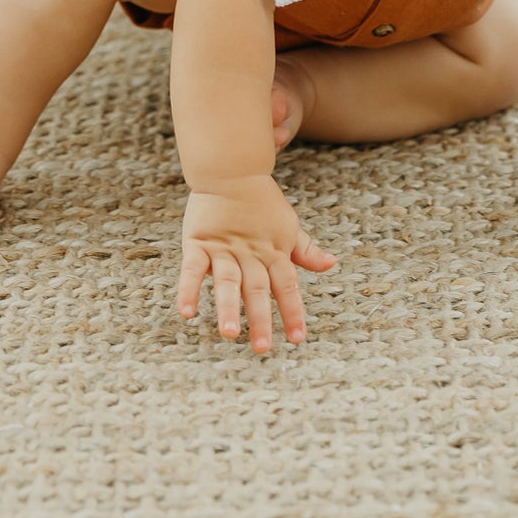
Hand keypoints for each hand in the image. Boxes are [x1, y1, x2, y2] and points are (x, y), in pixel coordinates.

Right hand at [178, 173, 336, 351]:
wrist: (231, 169)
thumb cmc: (262, 203)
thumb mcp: (288, 226)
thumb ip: (305, 250)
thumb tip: (331, 264)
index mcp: (273, 251)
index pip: (286, 285)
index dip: (292, 311)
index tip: (298, 339)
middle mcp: (249, 253)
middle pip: (256, 288)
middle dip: (260, 319)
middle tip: (263, 348)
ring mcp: (223, 249)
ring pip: (227, 281)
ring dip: (228, 307)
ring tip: (230, 333)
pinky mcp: (198, 243)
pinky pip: (192, 268)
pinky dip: (188, 289)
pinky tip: (187, 312)